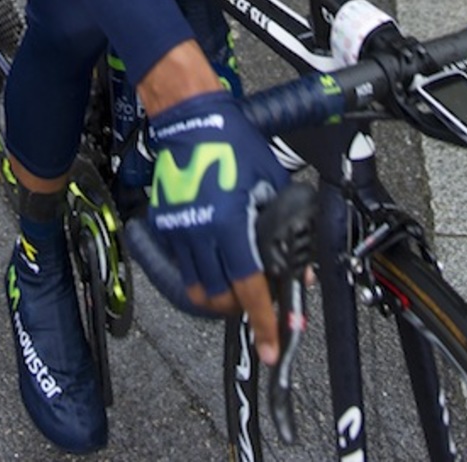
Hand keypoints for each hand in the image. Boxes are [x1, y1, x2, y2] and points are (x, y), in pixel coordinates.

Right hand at [147, 89, 288, 361]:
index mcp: (231, 224)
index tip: (270, 346)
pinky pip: (182, 264)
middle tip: (257, 298)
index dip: (263, 321)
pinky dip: (200, 271)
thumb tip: (301, 268)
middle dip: (241, 307)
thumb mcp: (272, 181)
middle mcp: (202, 233)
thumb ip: (288, 226)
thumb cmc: (234, 143)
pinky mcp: (166, 224)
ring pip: (197, 287)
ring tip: (235, 280)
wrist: (191, 119)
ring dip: (219, 293)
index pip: (250, 289)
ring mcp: (180, 231)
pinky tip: (215, 254)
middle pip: (220, 298)